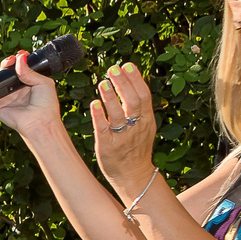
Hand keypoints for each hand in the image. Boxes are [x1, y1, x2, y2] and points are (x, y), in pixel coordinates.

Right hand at [0, 49, 62, 136]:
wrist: (40, 122)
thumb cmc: (46, 106)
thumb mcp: (43, 83)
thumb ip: (30, 71)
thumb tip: (20, 58)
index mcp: (27, 84)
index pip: (19, 69)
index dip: (18, 61)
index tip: (20, 55)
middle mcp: (14, 90)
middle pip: (3, 74)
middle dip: (4, 63)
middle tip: (9, 60)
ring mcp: (4, 99)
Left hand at [85, 60, 161, 192]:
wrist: (133, 174)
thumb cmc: (136, 147)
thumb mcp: (144, 126)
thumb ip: (139, 106)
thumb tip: (131, 81)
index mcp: (147, 120)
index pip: (144, 95)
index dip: (136, 79)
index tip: (127, 65)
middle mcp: (136, 127)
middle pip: (133, 101)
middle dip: (124, 84)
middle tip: (113, 69)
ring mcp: (122, 137)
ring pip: (118, 114)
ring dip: (111, 97)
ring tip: (102, 82)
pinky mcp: (108, 146)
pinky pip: (103, 129)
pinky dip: (99, 116)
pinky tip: (93, 104)